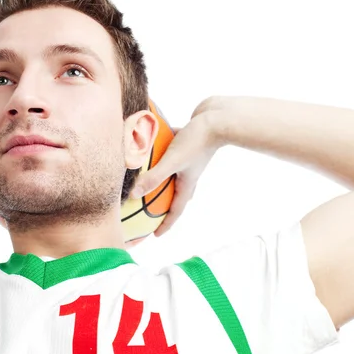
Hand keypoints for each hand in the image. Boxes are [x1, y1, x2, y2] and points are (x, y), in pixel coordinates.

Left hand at [130, 97, 225, 235]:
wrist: (219, 118)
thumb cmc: (197, 141)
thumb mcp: (172, 161)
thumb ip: (154, 177)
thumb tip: (134, 195)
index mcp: (187, 183)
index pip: (175, 210)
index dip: (165, 224)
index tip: (156, 236)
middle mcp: (188, 173)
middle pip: (174, 194)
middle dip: (161, 204)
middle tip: (149, 211)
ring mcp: (189, 158)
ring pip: (171, 172)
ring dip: (159, 176)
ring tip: (144, 177)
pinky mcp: (188, 142)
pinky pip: (171, 150)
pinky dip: (160, 151)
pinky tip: (148, 143)